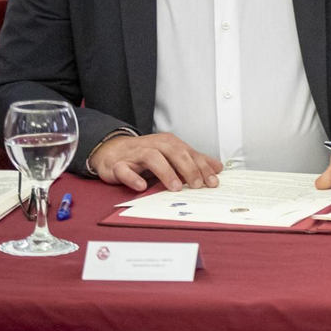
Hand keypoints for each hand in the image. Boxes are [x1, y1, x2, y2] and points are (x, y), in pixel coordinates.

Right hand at [89, 132, 222, 191]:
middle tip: (197, 184)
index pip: (189, 153)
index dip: (202, 167)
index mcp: (168, 143)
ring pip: (152, 157)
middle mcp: (153, 145)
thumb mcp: (172, 155)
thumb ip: (194, 161)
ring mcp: (135, 154)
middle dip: (188, 168)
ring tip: (176, 188)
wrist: (112, 150)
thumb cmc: (145, 154)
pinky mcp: (118, 164)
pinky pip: (124, 169)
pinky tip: (142, 186)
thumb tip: (217, 167)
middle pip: (174, 152)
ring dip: (165, 172)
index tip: (213, 181)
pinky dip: (133, 177)